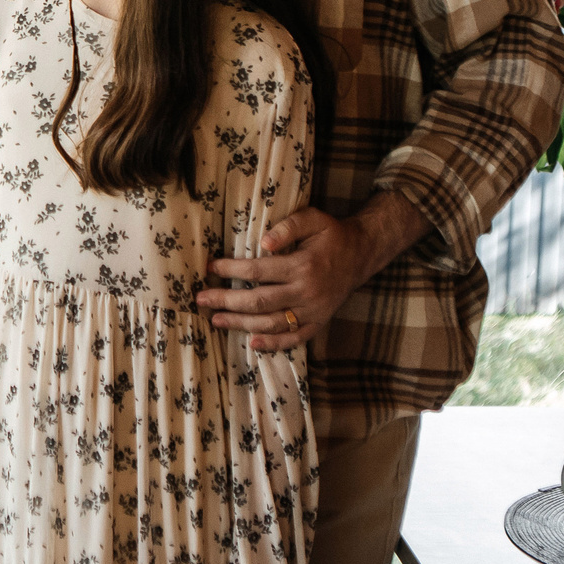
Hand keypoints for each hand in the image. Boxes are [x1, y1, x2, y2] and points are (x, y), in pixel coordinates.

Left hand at [196, 190, 429, 351]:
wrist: (362, 255)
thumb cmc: (332, 234)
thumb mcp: (314, 219)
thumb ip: (288, 227)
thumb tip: (264, 242)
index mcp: (302, 266)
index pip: (258, 271)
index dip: (231, 270)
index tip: (211, 268)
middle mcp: (306, 292)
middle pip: (259, 301)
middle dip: (226, 301)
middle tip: (201, 299)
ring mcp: (313, 311)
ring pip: (271, 323)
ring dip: (241, 323)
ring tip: (216, 320)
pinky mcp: (318, 322)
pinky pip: (294, 338)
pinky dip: (273, 343)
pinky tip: (252, 343)